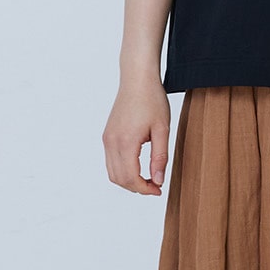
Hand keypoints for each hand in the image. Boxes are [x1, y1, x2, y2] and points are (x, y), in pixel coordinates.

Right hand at [103, 76, 172, 194]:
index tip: (159, 190)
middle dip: (137, 188)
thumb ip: (160, 157)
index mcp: (126, 141)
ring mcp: (107, 139)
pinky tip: (138, 167)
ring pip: (112, 173)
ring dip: (128, 181)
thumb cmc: (152, 100)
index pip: (131, 177)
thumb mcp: (162, 130)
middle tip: (155, 186)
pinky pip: (110, 161)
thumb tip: (158, 180)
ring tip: (148, 178)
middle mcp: (112, 142)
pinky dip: (122, 170)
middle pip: (119, 179)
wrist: (137, 79)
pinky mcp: (107, 135)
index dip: (145, 189)